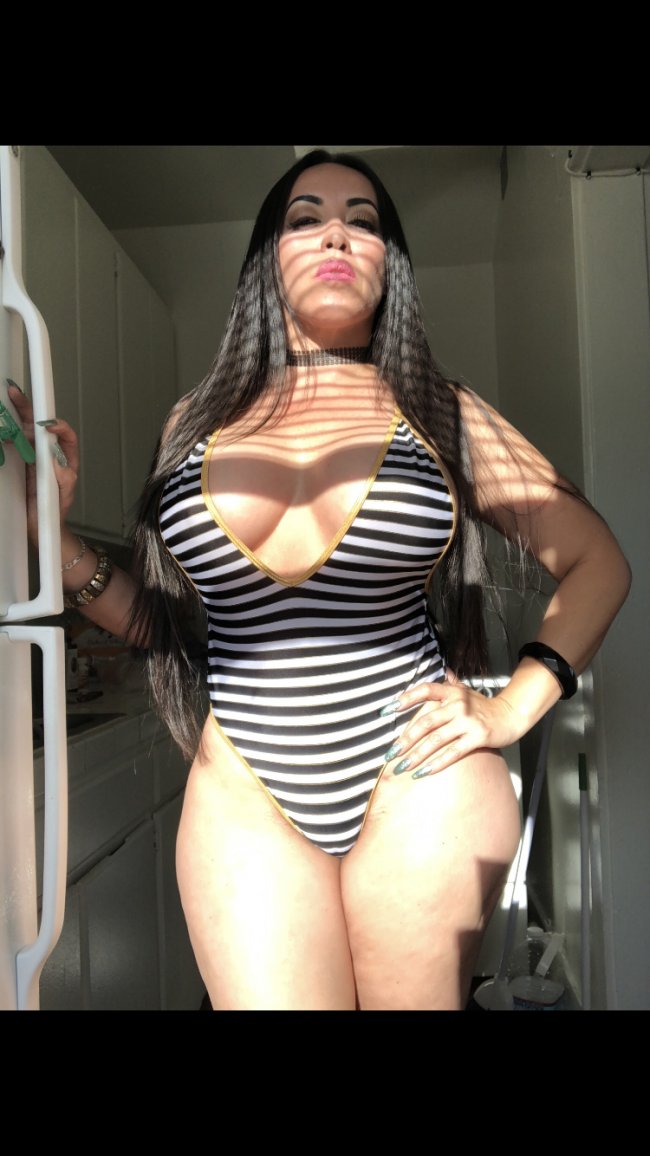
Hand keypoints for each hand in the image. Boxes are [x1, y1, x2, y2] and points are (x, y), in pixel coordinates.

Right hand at [6, 382, 79, 545]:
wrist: (40, 526)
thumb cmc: (55, 511)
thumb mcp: (62, 496)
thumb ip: (64, 479)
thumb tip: (59, 461)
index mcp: (66, 460)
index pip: (66, 436)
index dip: (58, 426)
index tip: (47, 424)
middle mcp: (51, 455)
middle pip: (42, 427)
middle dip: (31, 409)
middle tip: (16, 393)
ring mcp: (36, 457)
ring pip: (27, 431)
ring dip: (18, 416)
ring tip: (9, 400)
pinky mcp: (23, 462)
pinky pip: (16, 443)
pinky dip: (9, 433)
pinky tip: (3, 429)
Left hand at [383, 676, 520, 779]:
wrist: (510, 715)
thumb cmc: (483, 706)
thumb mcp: (466, 691)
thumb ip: (452, 683)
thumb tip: (442, 670)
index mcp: (451, 692)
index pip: (425, 690)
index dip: (405, 699)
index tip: (387, 710)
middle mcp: (458, 704)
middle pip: (425, 722)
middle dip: (405, 740)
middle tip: (390, 753)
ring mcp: (467, 721)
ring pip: (436, 740)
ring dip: (417, 755)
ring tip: (402, 767)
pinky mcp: (478, 737)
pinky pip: (453, 752)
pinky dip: (436, 763)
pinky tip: (423, 772)